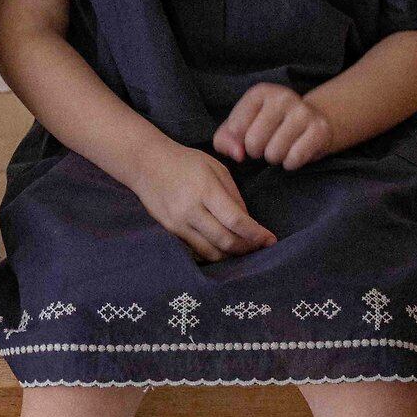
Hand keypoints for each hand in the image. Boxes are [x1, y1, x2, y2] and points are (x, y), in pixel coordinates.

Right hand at [134, 136, 277, 261]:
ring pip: (212, 252)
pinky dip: (214, 253)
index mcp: (205, 190)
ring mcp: (178, 223)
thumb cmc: (185, 161)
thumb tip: (248, 223)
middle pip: (226, 241)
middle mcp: (190, 210)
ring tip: (243, 248)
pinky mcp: (170, 231)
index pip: (236, 220)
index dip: (256, 234)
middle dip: (247, 247)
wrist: (146, 163)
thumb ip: (233, 195)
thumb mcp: (215, 168)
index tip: (270, 239)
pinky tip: (222, 247)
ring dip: (232, 254)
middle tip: (259, 246)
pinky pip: (197, 251)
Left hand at [213, 83, 332, 170]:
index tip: (247, 137)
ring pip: (274, 153)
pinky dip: (290, 163)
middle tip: (265, 145)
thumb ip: (225, 139)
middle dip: (256, 151)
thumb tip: (237, 154)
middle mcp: (282, 96)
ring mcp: (303, 111)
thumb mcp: (241, 125)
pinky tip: (293, 153)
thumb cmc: (267, 124)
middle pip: (254, 142)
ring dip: (274, 158)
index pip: (235, 128)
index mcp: (260, 92)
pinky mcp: (319, 129)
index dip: (238, 141)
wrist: (309, 120)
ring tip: (280, 148)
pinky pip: (294, 159)